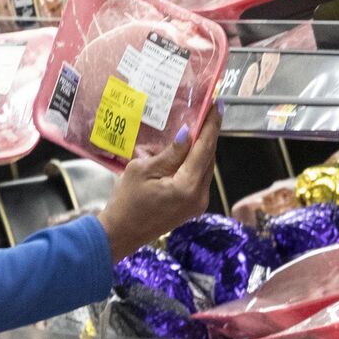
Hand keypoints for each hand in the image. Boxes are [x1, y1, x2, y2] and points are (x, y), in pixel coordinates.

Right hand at [97, 111, 220, 261]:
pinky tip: (189, 148)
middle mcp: (199, 196)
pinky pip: (199, 177)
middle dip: (208, 134)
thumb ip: (170, 153)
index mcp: (187, 186)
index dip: (211, 125)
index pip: (205, 149)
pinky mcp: (193, 206)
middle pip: (209, 158)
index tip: (217, 105)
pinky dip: (196, 161)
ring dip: (202, 147)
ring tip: (199, 124)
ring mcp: (198, 203)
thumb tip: (187, 133)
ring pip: (206, 167)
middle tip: (207, 110)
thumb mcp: (143, 170)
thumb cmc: (126, 201)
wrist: (120, 234)